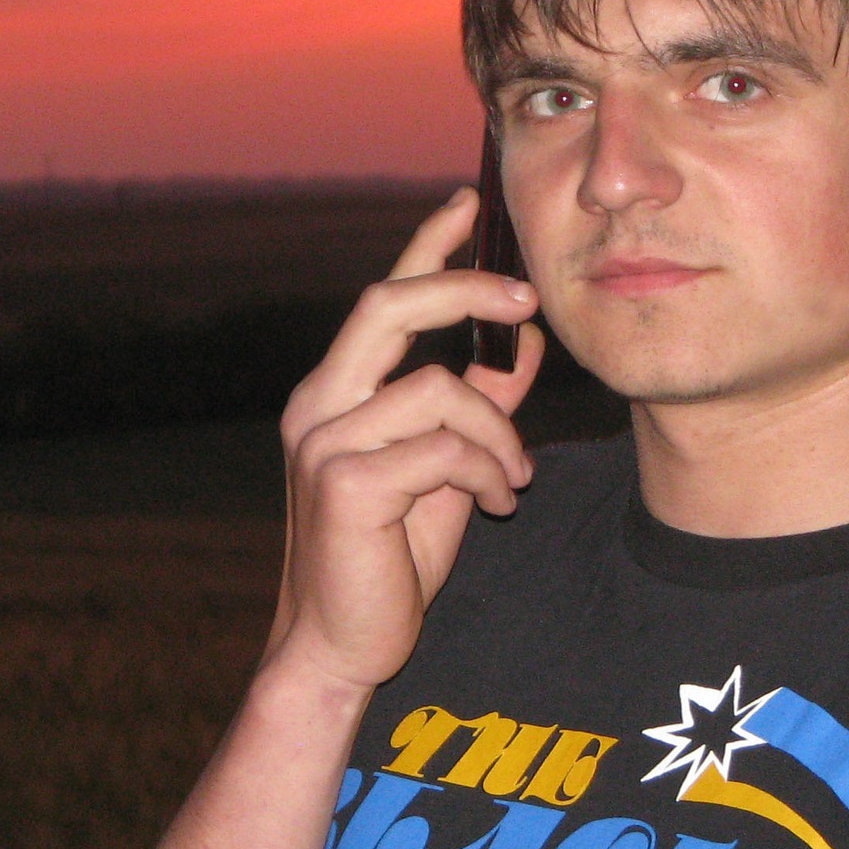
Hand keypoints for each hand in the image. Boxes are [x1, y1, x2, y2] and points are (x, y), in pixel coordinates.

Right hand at [265, 187, 545, 692]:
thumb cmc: (390, 560)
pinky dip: (484, 472)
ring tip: (511, 482)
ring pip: (440, 390)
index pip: (382, 297)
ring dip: (497, 435)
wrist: (341, 648)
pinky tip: (492, 505)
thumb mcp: (447, 471)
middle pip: (389, 306)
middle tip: (529, 299)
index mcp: (336, 394)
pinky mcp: (345, 485)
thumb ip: (480, 408)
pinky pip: (443, 448)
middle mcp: (319, 406)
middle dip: (464, 288)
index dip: (425, 244)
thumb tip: (522, 346)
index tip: (469, 201)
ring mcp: (324, 443)